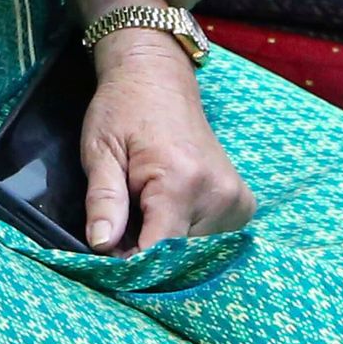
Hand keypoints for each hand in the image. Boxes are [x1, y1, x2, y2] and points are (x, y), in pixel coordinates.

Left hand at [76, 19, 254, 247]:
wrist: (158, 79)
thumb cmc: (122, 111)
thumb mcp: (100, 150)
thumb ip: (103, 199)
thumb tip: (101, 245)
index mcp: (181, 180)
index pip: (159, 251)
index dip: (131, 264)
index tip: (108, 264)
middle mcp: (217, 193)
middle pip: (178, 257)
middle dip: (147, 255)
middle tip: (120, 232)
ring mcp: (235, 199)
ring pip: (196, 254)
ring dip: (168, 248)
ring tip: (144, 215)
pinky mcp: (242, 202)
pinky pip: (213, 241)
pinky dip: (187, 238)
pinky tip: (168, 214)